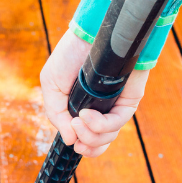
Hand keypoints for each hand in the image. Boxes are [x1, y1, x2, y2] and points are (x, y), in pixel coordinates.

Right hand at [40, 28, 149, 157]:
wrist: (89, 34)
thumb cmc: (70, 55)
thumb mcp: (52, 86)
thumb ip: (57, 115)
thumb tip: (69, 141)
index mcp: (84, 109)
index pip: (89, 139)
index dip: (84, 147)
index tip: (74, 143)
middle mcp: (102, 110)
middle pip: (100, 143)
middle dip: (87, 144)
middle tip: (75, 129)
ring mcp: (116, 105)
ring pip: (109, 136)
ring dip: (91, 135)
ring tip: (79, 119)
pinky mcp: (129, 98)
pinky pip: (119, 121)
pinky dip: (101, 124)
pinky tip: (88, 114)